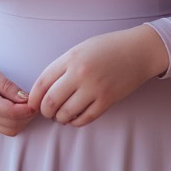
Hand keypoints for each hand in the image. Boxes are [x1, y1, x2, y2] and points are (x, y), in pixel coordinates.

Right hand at [0, 47, 38, 136]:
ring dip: (21, 120)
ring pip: (8, 130)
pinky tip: (17, 105)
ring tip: (27, 102)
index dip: (28, 109)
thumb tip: (26, 98)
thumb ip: (7, 85)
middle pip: (12, 126)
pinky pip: (1, 127)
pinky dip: (13, 120)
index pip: (11, 113)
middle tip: (36, 100)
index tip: (37, 98)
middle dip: (28, 116)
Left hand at [27, 27, 160, 127]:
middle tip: (47, 112)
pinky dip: (76, 122)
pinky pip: (85, 119)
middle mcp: (80, 74)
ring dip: (60, 118)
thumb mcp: (80, 49)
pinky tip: (75, 117)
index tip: (33, 104)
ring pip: (66, 114)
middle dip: (45, 111)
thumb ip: (62, 66)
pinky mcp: (107, 100)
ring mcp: (94, 88)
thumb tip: (44, 90)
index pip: (42, 83)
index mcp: (70, 58)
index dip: (34, 98)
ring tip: (61, 115)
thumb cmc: (107, 48)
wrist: (138, 51)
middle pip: (51, 102)